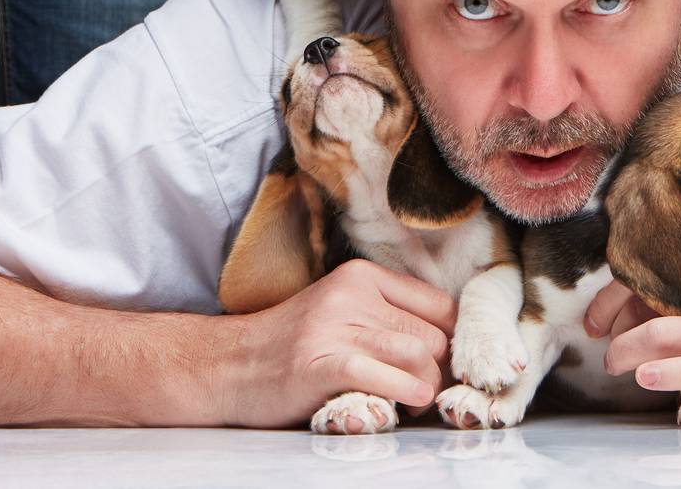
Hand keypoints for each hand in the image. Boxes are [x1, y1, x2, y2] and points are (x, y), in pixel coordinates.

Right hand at [210, 259, 456, 427]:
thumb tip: (447, 344)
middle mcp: (351, 295)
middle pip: (432, 334)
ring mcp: (335, 327)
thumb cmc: (293, 346)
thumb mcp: (341, 312)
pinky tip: (406, 405)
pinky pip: (382, 376)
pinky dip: (404, 392)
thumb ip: (387, 317)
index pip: (438, 305)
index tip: (445, 366)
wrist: (228, 366)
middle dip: (440, 371)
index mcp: (361, 277)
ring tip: (414, 402)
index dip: (451, 340)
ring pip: (417, 353)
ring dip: (427, 386)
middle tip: (427, 393)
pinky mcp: (321, 363)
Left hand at [584, 276, 680, 418]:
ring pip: (670, 333)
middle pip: (653, 301)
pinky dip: (669, 373)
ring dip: (629, 350)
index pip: (654, 274)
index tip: (596, 320)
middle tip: (608, 349)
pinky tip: (646, 377)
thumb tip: (624, 307)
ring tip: (616, 363)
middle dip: (617, 327)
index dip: (614, 297)